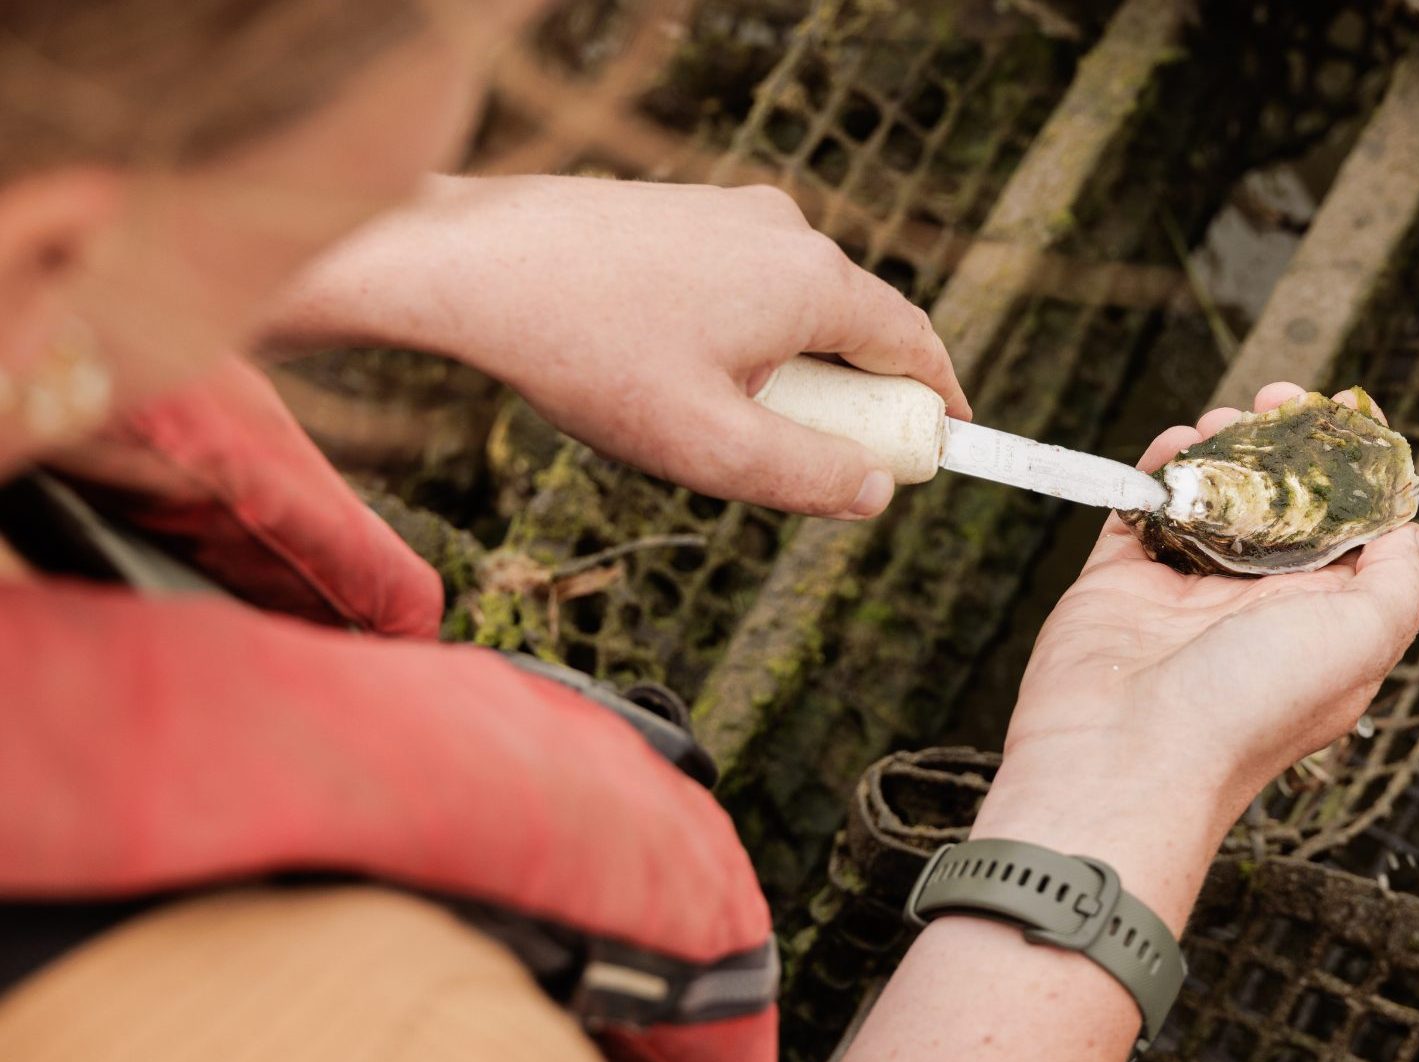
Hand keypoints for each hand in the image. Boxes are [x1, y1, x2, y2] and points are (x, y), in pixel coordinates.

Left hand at [264, 174, 967, 517]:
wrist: (472, 264)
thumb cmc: (589, 354)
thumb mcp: (710, 447)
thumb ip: (807, 477)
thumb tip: (876, 493)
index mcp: (812, 281)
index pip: (912, 342)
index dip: (936, 399)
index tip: (944, 441)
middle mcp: (785, 230)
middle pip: (852, 326)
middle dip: (847, 396)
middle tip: (811, 460)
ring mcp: (731, 212)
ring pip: (790, 306)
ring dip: (783, 367)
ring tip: (710, 422)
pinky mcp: (683, 210)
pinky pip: (740, 283)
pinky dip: (736, 334)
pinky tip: (666, 371)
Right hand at [841, 385, 1418, 1061]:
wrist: (1124, 758)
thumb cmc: (1249, 710)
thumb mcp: (1365, 643)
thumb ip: (1400, 581)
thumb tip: (1407, 527)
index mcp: (1325, 621)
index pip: (1352, 528)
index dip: (1353, 465)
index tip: (1344, 412)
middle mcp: (1259, 605)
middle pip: (1280, 500)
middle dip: (1282, 442)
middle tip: (1273, 399)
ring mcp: (1186, 592)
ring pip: (1212, 497)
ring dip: (1221, 447)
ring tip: (1221, 419)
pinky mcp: (1120, 582)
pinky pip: (1142, 509)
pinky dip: (1158, 469)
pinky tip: (1173, 445)